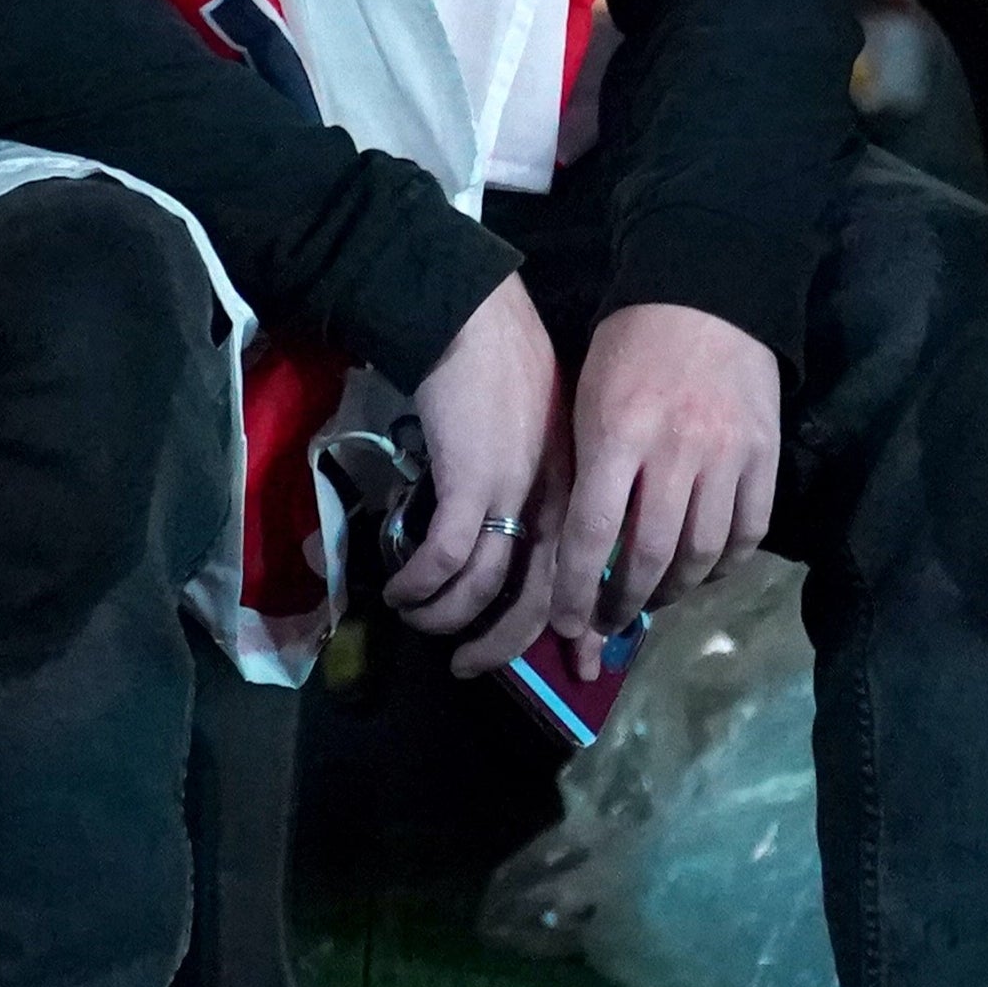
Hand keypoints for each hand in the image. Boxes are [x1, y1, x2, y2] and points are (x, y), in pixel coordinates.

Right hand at [388, 274, 563, 644]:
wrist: (472, 319)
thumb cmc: (503, 367)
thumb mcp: (540, 434)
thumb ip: (538, 482)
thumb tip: (511, 529)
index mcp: (581, 491)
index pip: (589, 574)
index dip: (583, 625)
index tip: (578, 663)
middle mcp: (558, 501)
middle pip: (543, 597)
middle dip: (506, 643)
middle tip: (472, 668)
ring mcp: (515, 493)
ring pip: (486, 586)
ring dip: (448, 617)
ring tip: (419, 622)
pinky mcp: (470, 482)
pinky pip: (445, 557)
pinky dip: (420, 583)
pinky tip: (398, 590)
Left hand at [483, 300, 780, 669]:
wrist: (706, 295)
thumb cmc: (629, 347)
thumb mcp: (586, 400)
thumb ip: (586, 467)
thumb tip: (574, 542)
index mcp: (616, 434)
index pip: (590, 531)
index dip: (575, 587)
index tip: (565, 622)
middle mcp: (675, 451)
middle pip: (649, 554)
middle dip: (623, 601)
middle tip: (604, 624)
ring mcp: (727, 456)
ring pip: (702, 552)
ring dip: (672, 590)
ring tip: (649, 602)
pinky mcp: (766, 457)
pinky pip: (749, 531)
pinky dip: (724, 564)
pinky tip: (700, 572)